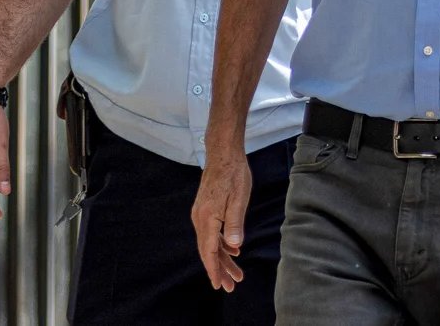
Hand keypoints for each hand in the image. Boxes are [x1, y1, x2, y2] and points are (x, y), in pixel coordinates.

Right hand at [191, 152, 252, 291]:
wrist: (223, 153)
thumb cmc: (233, 173)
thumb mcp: (239, 199)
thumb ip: (235, 224)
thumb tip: (235, 246)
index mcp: (207, 218)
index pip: (209, 251)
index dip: (214, 270)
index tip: (218, 286)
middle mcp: (200, 218)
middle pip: (208, 250)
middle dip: (219, 269)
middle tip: (231, 286)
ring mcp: (201, 213)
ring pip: (210, 242)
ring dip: (223, 258)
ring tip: (236, 273)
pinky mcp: (205, 208)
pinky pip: (212, 232)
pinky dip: (222, 243)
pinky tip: (233, 250)